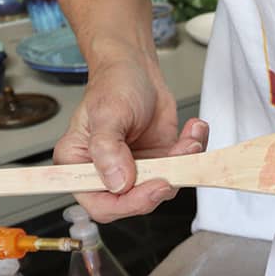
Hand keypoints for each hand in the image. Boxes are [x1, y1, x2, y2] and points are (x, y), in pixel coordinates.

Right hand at [52, 57, 209, 222]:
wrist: (137, 70)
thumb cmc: (113, 86)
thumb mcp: (107, 114)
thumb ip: (108, 149)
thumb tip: (117, 182)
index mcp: (80, 166)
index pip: (102, 205)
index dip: (130, 204)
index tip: (153, 187)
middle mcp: (109, 172)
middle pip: (138, 201)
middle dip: (164, 181)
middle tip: (179, 157)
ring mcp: (138, 169)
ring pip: (166, 186)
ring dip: (184, 162)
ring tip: (189, 137)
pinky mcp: (161, 161)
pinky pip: (183, 169)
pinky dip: (194, 151)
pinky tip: (193, 131)